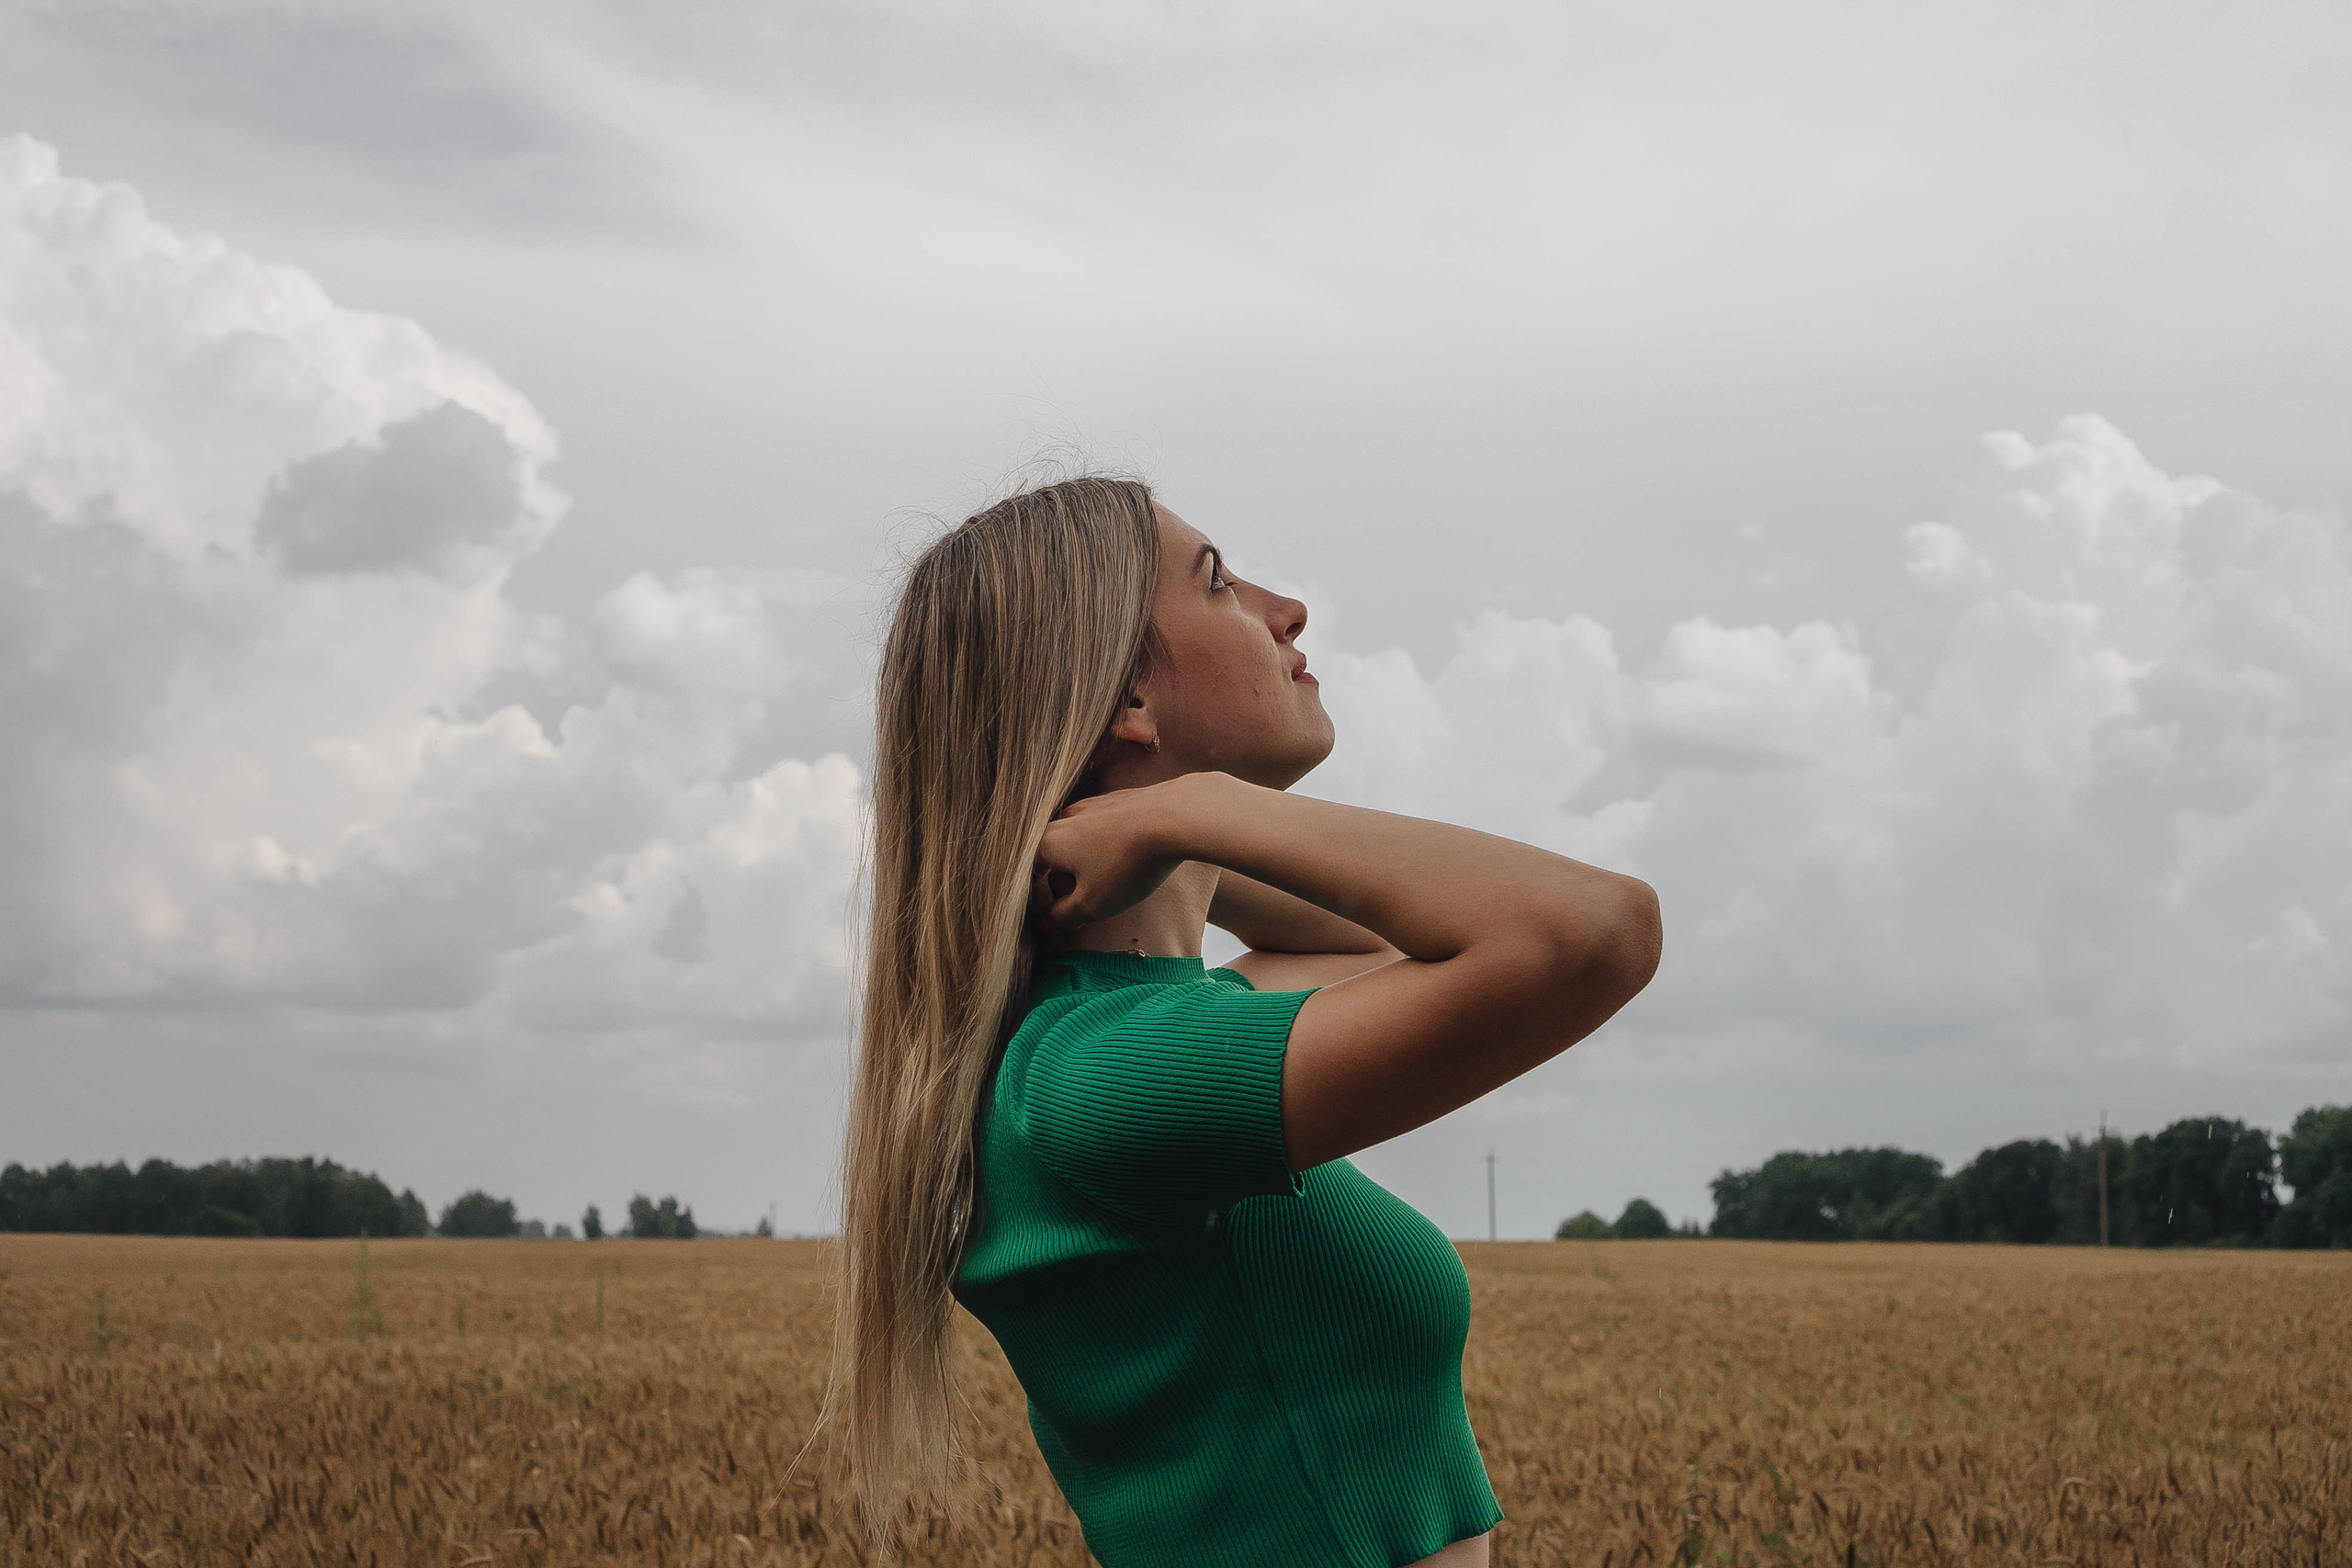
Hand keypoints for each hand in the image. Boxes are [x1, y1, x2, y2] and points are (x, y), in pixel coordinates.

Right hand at [1031, 780, 1195, 933]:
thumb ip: (1064, 916)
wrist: (1173, 816)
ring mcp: (1093, 804)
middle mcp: (1065, 818)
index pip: (1031, 874)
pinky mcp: (1120, 799)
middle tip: (1091, 904)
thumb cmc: (1128, 862)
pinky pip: (1106, 830)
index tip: (1062, 917)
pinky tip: (1133, 859)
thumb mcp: (1092, 904)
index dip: (1043, 900)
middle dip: (1068, 884)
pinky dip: (1111, 847)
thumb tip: (1052, 920)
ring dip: (1091, 866)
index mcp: (1048, 842)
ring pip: (1082, 843)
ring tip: (1116, 882)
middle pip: (1056, 858)